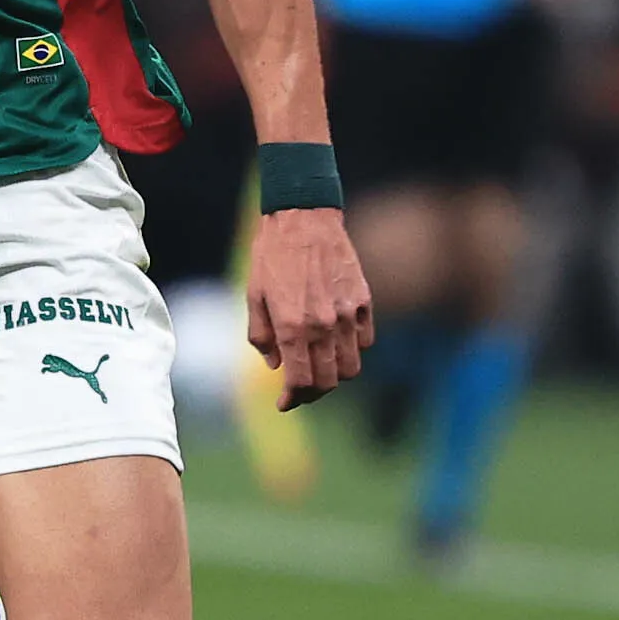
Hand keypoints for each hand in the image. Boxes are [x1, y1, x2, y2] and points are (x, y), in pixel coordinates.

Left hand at [246, 203, 371, 398]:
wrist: (303, 217)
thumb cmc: (271, 254)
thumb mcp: (254, 294)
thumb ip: (261, 336)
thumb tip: (274, 365)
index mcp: (291, 326)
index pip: (300, 381)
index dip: (292, 399)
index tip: (284, 402)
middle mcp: (322, 325)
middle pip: (328, 382)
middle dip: (312, 393)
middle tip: (300, 390)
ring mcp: (347, 314)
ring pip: (351, 367)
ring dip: (335, 375)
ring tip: (319, 367)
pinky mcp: (363, 301)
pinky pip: (365, 341)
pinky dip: (353, 350)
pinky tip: (336, 342)